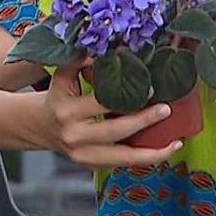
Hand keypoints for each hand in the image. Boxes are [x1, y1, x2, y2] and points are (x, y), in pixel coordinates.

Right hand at [40, 56, 180, 168]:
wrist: (39, 127)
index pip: (101, 103)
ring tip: (175, 143)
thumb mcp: (62, 77)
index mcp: (67, 110)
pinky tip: (164, 151)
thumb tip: (104, 51)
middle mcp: (75, 135)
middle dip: (143, 121)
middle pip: (115, 131)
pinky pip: (121, 164)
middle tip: (166, 110)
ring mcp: (83, 155)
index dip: (125, 95)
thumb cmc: (57, 98)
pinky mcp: (91, 165)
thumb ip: (78, 62)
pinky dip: (144, 159)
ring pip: (122, 158)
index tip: (149, 87)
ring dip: (151, 153)